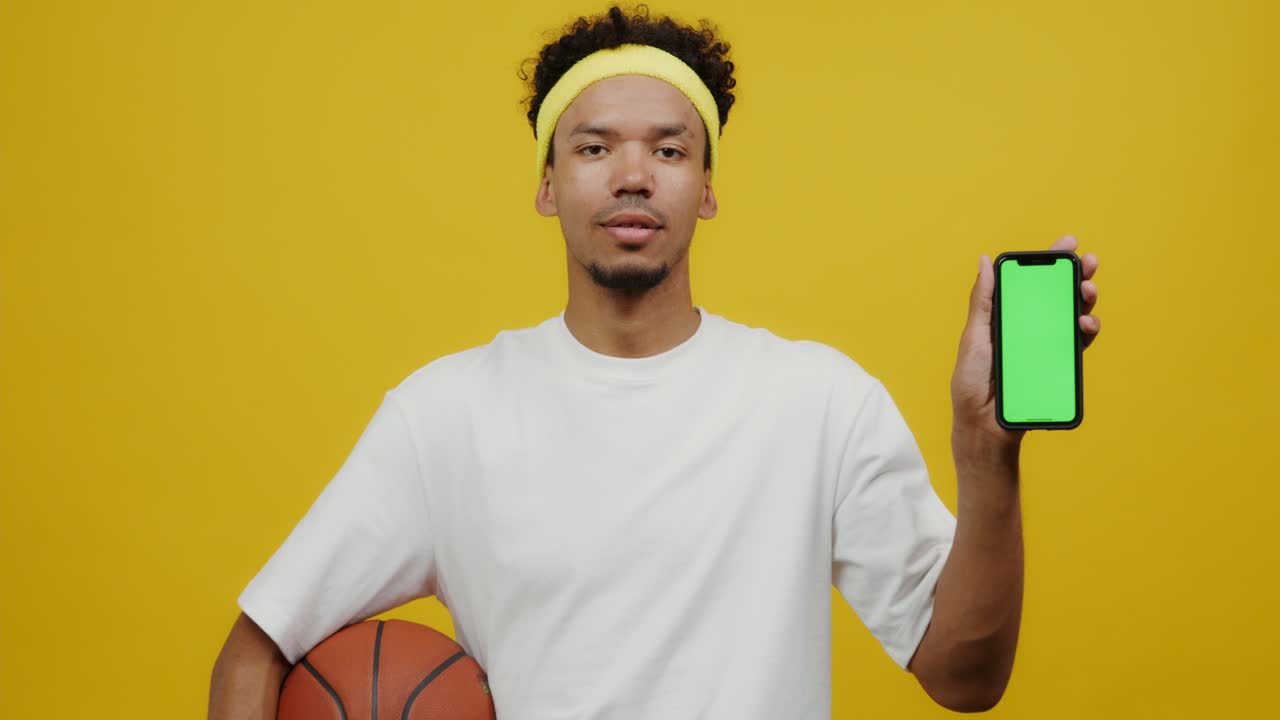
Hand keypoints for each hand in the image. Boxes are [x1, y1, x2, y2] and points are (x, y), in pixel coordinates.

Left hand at [950, 235, 1101, 447]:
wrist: (985, 425)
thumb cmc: (972, 381)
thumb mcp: (975, 337)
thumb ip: (982, 301)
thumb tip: (986, 262)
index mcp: (1007, 316)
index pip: (1031, 283)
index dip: (1051, 263)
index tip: (1069, 245)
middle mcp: (1029, 328)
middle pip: (1058, 296)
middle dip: (1077, 276)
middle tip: (1088, 265)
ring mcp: (1045, 347)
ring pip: (1073, 317)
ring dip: (1085, 301)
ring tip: (1087, 293)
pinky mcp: (1057, 367)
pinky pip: (1077, 345)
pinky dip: (1087, 332)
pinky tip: (1086, 326)